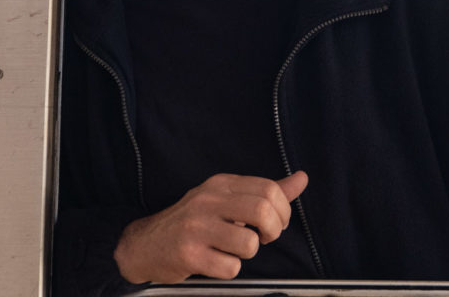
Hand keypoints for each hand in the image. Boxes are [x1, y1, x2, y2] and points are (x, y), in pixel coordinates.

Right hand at [113, 171, 307, 283]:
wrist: (146, 244)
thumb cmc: (195, 222)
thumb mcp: (228, 198)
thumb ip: (267, 191)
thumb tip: (302, 178)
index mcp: (222, 183)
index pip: (269, 188)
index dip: (283, 210)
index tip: (276, 222)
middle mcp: (209, 200)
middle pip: (263, 211)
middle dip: (274, 230)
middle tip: (265, 237)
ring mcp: (197, 227)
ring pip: (249, 243)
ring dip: (249, 253)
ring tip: (234, 249)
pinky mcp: (189, 255)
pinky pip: (230, 267)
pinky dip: (230, 269)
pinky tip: (216, 261)